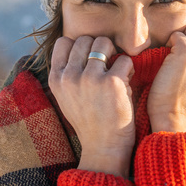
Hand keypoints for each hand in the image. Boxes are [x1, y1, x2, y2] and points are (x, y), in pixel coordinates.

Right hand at [49, 35, 135, 174]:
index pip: (64, 41)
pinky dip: (129, 68)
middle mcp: (70, 76)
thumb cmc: (89, 120)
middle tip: (106, 66)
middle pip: (85, 39)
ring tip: (117, 71)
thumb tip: (76, 44)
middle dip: (99, 48)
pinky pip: (125, 59)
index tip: (89, 60)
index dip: (79, 46)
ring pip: (104, 42)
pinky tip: (126, 82)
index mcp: (56, 78)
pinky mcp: (112, 82)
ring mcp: (90, 78)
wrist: (103, 147)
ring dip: (114, 53)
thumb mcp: (67, 96)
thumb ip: (68, 72)